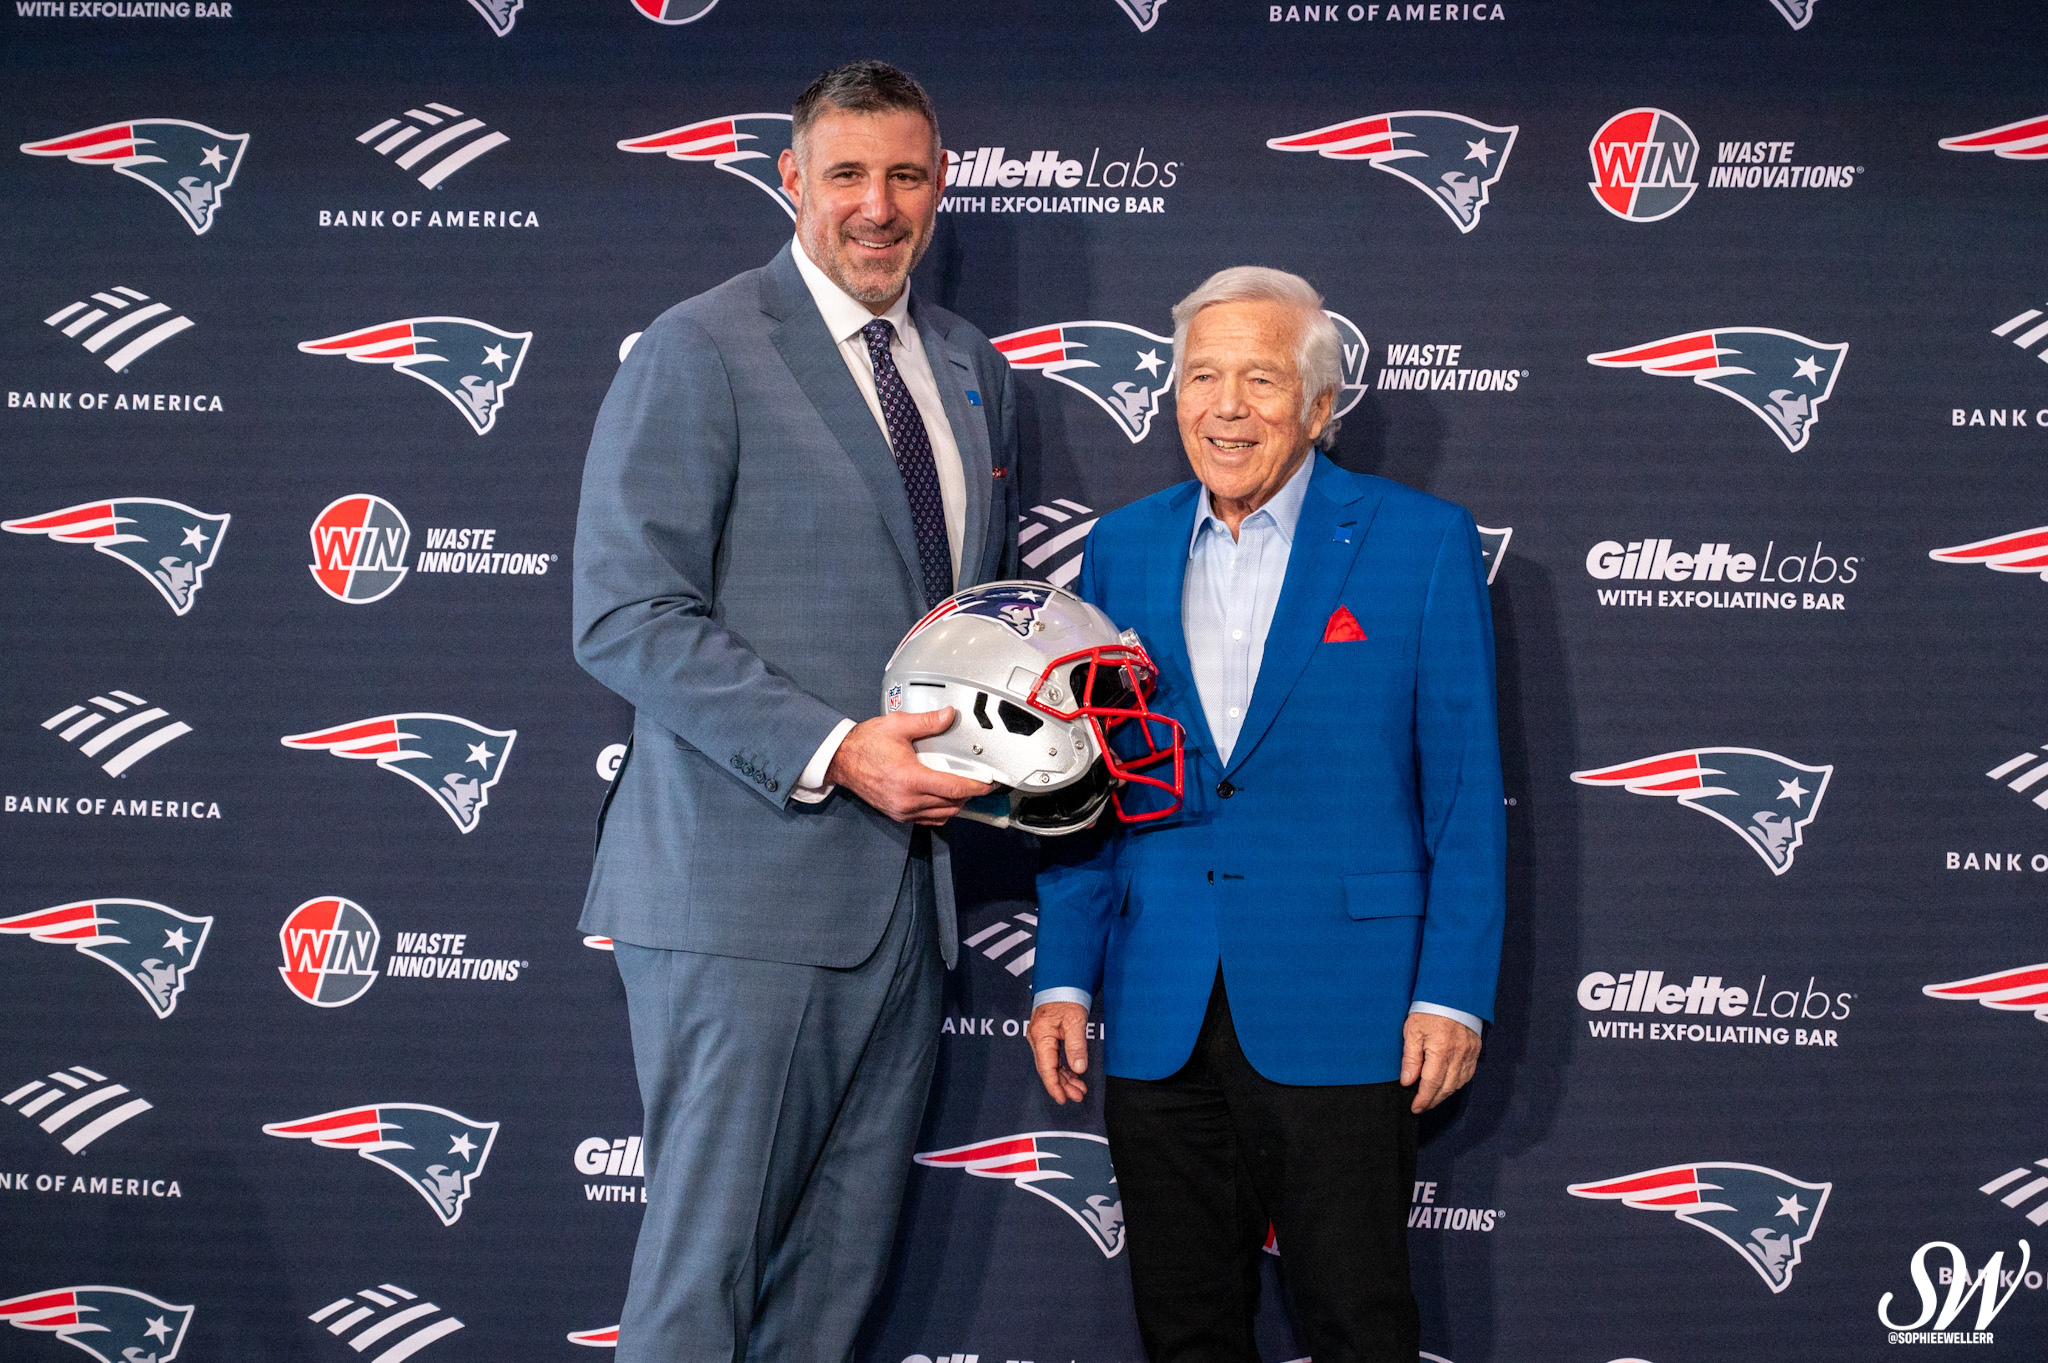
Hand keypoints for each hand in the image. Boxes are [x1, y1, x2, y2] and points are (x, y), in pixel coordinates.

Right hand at [825, 708, 993, 824]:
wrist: (841, 760)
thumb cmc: (865, 743)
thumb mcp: (897, 726)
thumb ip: (927, 722)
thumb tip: (949, 716)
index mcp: (909, 778)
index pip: (953, 789)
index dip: (975, 787)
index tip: (988, 783)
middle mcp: (907, 800)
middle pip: (951, 805)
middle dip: (968, 795)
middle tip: (979, 782)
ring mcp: (902, 810)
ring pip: (941, 815)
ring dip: (955, 804)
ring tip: (963, 789)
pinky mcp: (897, 814)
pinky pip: (927, 819)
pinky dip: (941, 811)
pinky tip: (944, 798)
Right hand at [1027, 1001, 1089, 1104]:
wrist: (1062, 982)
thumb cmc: (1067, 997)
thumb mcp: (1075, 1021)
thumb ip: (1076, 1045)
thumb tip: (1078, 1068)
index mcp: (1041, 1036)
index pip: (1046, 1068)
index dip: (1054, 1086)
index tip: (1063, 1099)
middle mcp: (1038, 1039)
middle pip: (1048, 1069)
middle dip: (1063, 1085)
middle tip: (1079, 1095)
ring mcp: (1041, 1039)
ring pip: (1052, 1065)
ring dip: (1065, 1078)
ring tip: (1080, 1089)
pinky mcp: (1048, 1037)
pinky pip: (1054, 1058)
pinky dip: (1064, 1068)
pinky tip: (1074, 1076)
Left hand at [1400, 1011, 1480, 1113]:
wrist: (1452, 992)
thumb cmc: (1429, 1009)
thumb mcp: (1412, 1031)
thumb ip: (1411, 1058)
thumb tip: (1407, 1082)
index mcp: (1440, 1051)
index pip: (1431, 1084)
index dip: (1423, 1099)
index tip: (1415, 1108)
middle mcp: (1458, 1055)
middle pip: (1446, 1088)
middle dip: (1433, 1101)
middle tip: (1422, 1107)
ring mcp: (1469, 1053)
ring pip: (1458, 1083)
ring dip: (1445, 1094)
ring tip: (1432, 1099)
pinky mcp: (1475, 1050)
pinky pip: (1468, 1074)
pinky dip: (1457, 1084)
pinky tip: (1448, 1085)